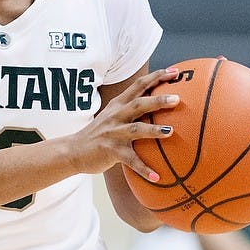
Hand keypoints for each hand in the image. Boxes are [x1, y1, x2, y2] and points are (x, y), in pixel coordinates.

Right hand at [71, 66, 180, 181]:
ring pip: (135, 129)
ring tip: (170, 131)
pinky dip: (143, 168)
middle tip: (177, 99)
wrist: (73, 151)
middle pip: (139, 104)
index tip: (176, 72)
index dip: (157, 77)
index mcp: (118, 105)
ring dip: (153, 130)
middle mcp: (116, 116)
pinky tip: (157, 177)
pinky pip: (130, 160)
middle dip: (158, 100)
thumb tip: (159, 106)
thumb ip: (131, 110)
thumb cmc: (98, 134)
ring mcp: (113, 133)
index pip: (139, 85)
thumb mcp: (112, 117)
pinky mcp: (110, 151)